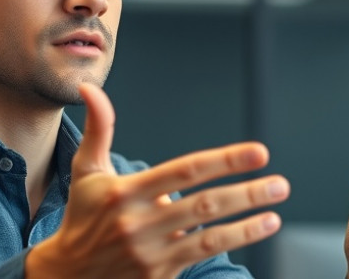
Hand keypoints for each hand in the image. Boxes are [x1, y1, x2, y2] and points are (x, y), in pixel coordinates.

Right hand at [26, 83, 289, 278]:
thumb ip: (98, 129)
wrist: (67, 276)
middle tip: (280, 184)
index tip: (258, 153)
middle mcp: (139, 223)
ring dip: (247, 222)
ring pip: (209, 236)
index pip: (184, 171)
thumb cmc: (83, 216)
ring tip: (275, 209)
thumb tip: (91, 89)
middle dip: (246, 193)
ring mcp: (150, 253)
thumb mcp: (86, 171)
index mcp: (125, 192)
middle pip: (204, 205)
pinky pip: (202, 256)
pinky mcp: (158, 277)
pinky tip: (259, 228)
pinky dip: (234, 241)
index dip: (224, 161)